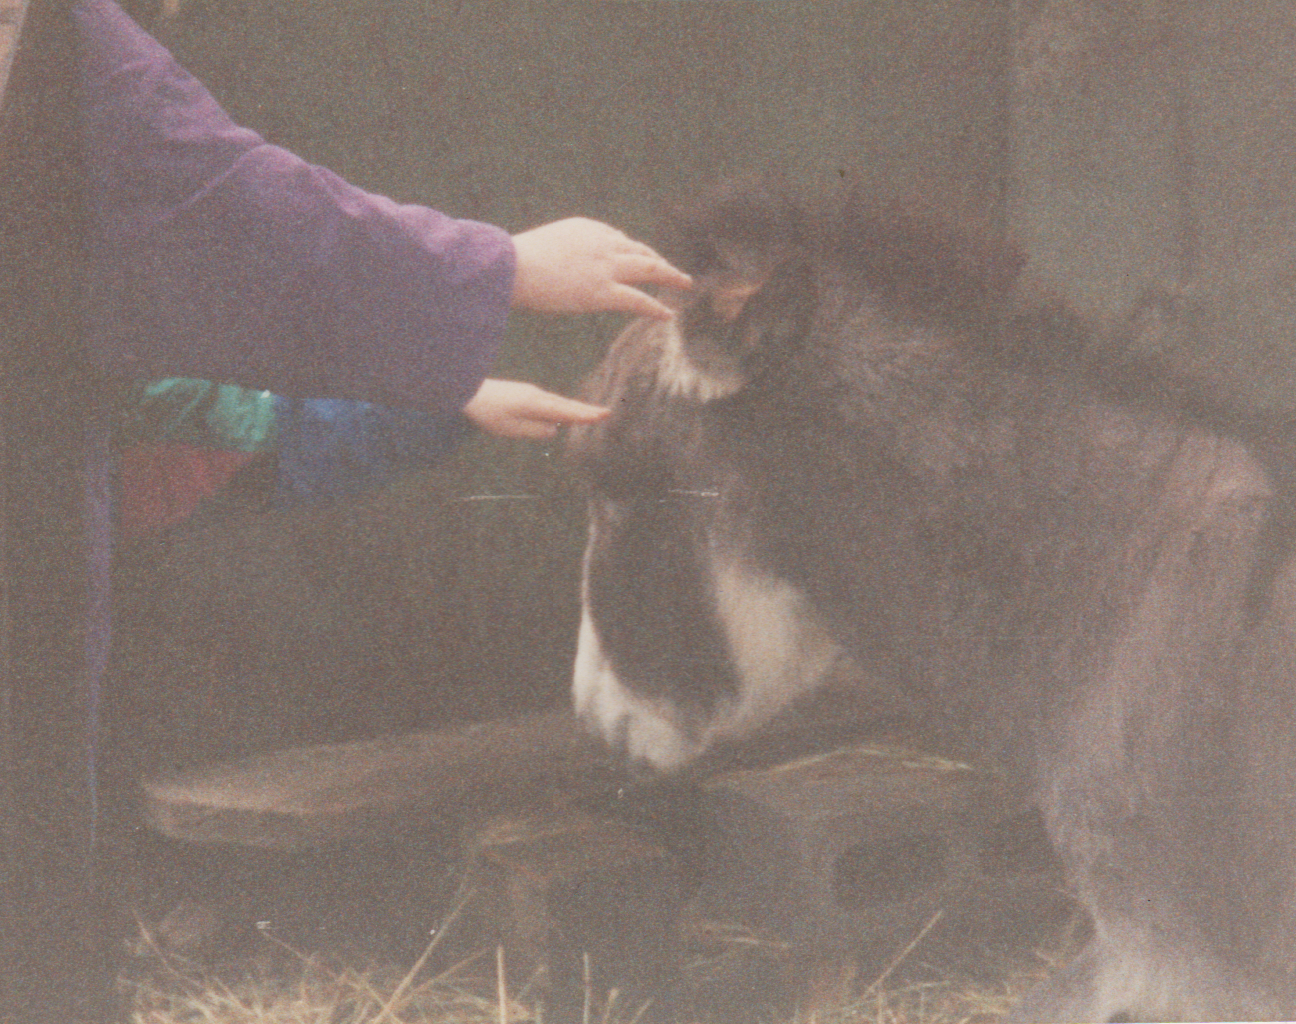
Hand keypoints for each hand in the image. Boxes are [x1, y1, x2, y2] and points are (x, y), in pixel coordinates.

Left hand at [463, 379, 609, 439]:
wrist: (468, 389)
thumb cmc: (488, 411)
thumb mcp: (510, 428)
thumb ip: (535, 430)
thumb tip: (554, 429)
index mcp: (536, 404)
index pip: (565, 411)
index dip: (584, 414)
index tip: (603, 415)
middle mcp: (537, 395)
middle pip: (566, 404)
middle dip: (585, 410)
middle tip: (606, 413)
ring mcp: (532, 392)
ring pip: (557, 402)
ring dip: (574, 408)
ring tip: (593, 414)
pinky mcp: (525, 393)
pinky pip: (548, 402)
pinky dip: (561, 407)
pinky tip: (564, 413)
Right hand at [511, 217, 691, 319]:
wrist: (510, 265)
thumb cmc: (511, 262)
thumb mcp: (539, 247)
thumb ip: (554, 253)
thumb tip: (548, 265)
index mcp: (586, 227)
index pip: (617, 238)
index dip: (631, 250)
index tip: (639, 258)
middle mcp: (602, 242)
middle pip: (640, 250)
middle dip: (659, 259)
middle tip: (673, 270)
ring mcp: (605, 267)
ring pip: (648, 269)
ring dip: (669, 275)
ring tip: (684, 283)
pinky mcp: (603, 292)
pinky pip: (638, 300)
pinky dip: (656, 307)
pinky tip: (668, 315)